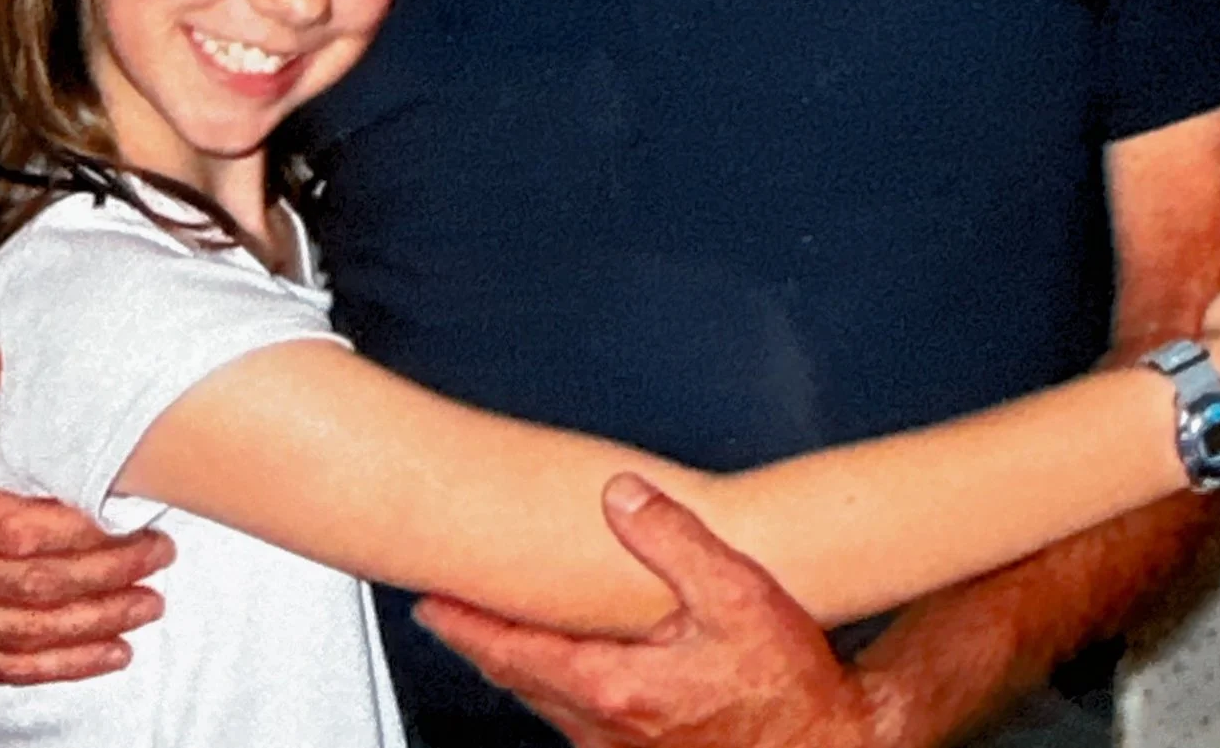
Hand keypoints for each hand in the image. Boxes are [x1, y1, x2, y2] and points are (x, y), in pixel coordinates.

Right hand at [0, 338, 174, 681]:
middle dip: (105, 576)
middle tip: (157, 556)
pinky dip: (59, 665)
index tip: (130, 521)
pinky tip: (106, 653)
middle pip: (31, 587)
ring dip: (94, 624)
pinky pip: (2, 666)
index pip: (15, 533)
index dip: (80, 534)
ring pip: (25, 633)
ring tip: (146, 604)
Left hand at [416, 474, 894, 747]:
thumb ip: (671, 537)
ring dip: (517, 669)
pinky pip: (579, 722)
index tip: (430, 601)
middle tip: (444, 613)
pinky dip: (556, 690)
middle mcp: (605, 728)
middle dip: (479, 644)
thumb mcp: (734, 593)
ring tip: (497, 637)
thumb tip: (620, 495)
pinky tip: (571, 676)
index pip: (512, 651)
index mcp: (613, 685)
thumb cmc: (788, 687)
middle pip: (517, 682)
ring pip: (546, 706)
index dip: (465, 623)